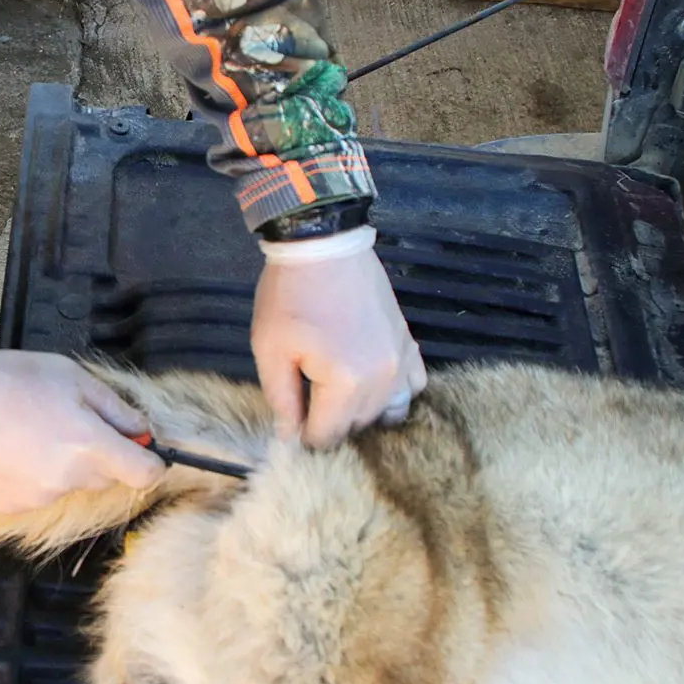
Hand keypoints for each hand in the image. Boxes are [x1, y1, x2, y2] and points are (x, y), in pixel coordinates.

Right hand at [0, 347, 166, 513]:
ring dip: (65, 465)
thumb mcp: (72, 376)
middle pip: (107, 478)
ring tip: (34, 434)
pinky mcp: (15, 507)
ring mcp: (42, 497)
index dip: (151, 462)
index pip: (145, 474)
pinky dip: (35, 477)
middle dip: (101, 456)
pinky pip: (40, 493)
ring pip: (72, 484)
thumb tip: (141, 429)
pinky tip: (12, 452)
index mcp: (90, 445)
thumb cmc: (11, 382)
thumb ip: (114, 407)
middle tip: (73, 425)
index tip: (143, 450)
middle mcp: (71, 479)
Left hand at [251, 226, 427, 446]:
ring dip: (361, 412)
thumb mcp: (271, 349)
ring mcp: (401, 361)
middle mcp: (382, 378)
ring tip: (336, 398)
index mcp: (346, 382)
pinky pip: (412, 386)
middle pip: (357, 426)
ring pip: (386, 411)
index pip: (327, 436)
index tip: (292, 426)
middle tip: (307, 405)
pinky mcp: (409, 344)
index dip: (304, 437)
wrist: (324, 246)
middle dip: (330, 423)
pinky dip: (393, 393)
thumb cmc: (290, 296)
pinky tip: (370, 384)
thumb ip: (282, 400)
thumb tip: (290, 438)